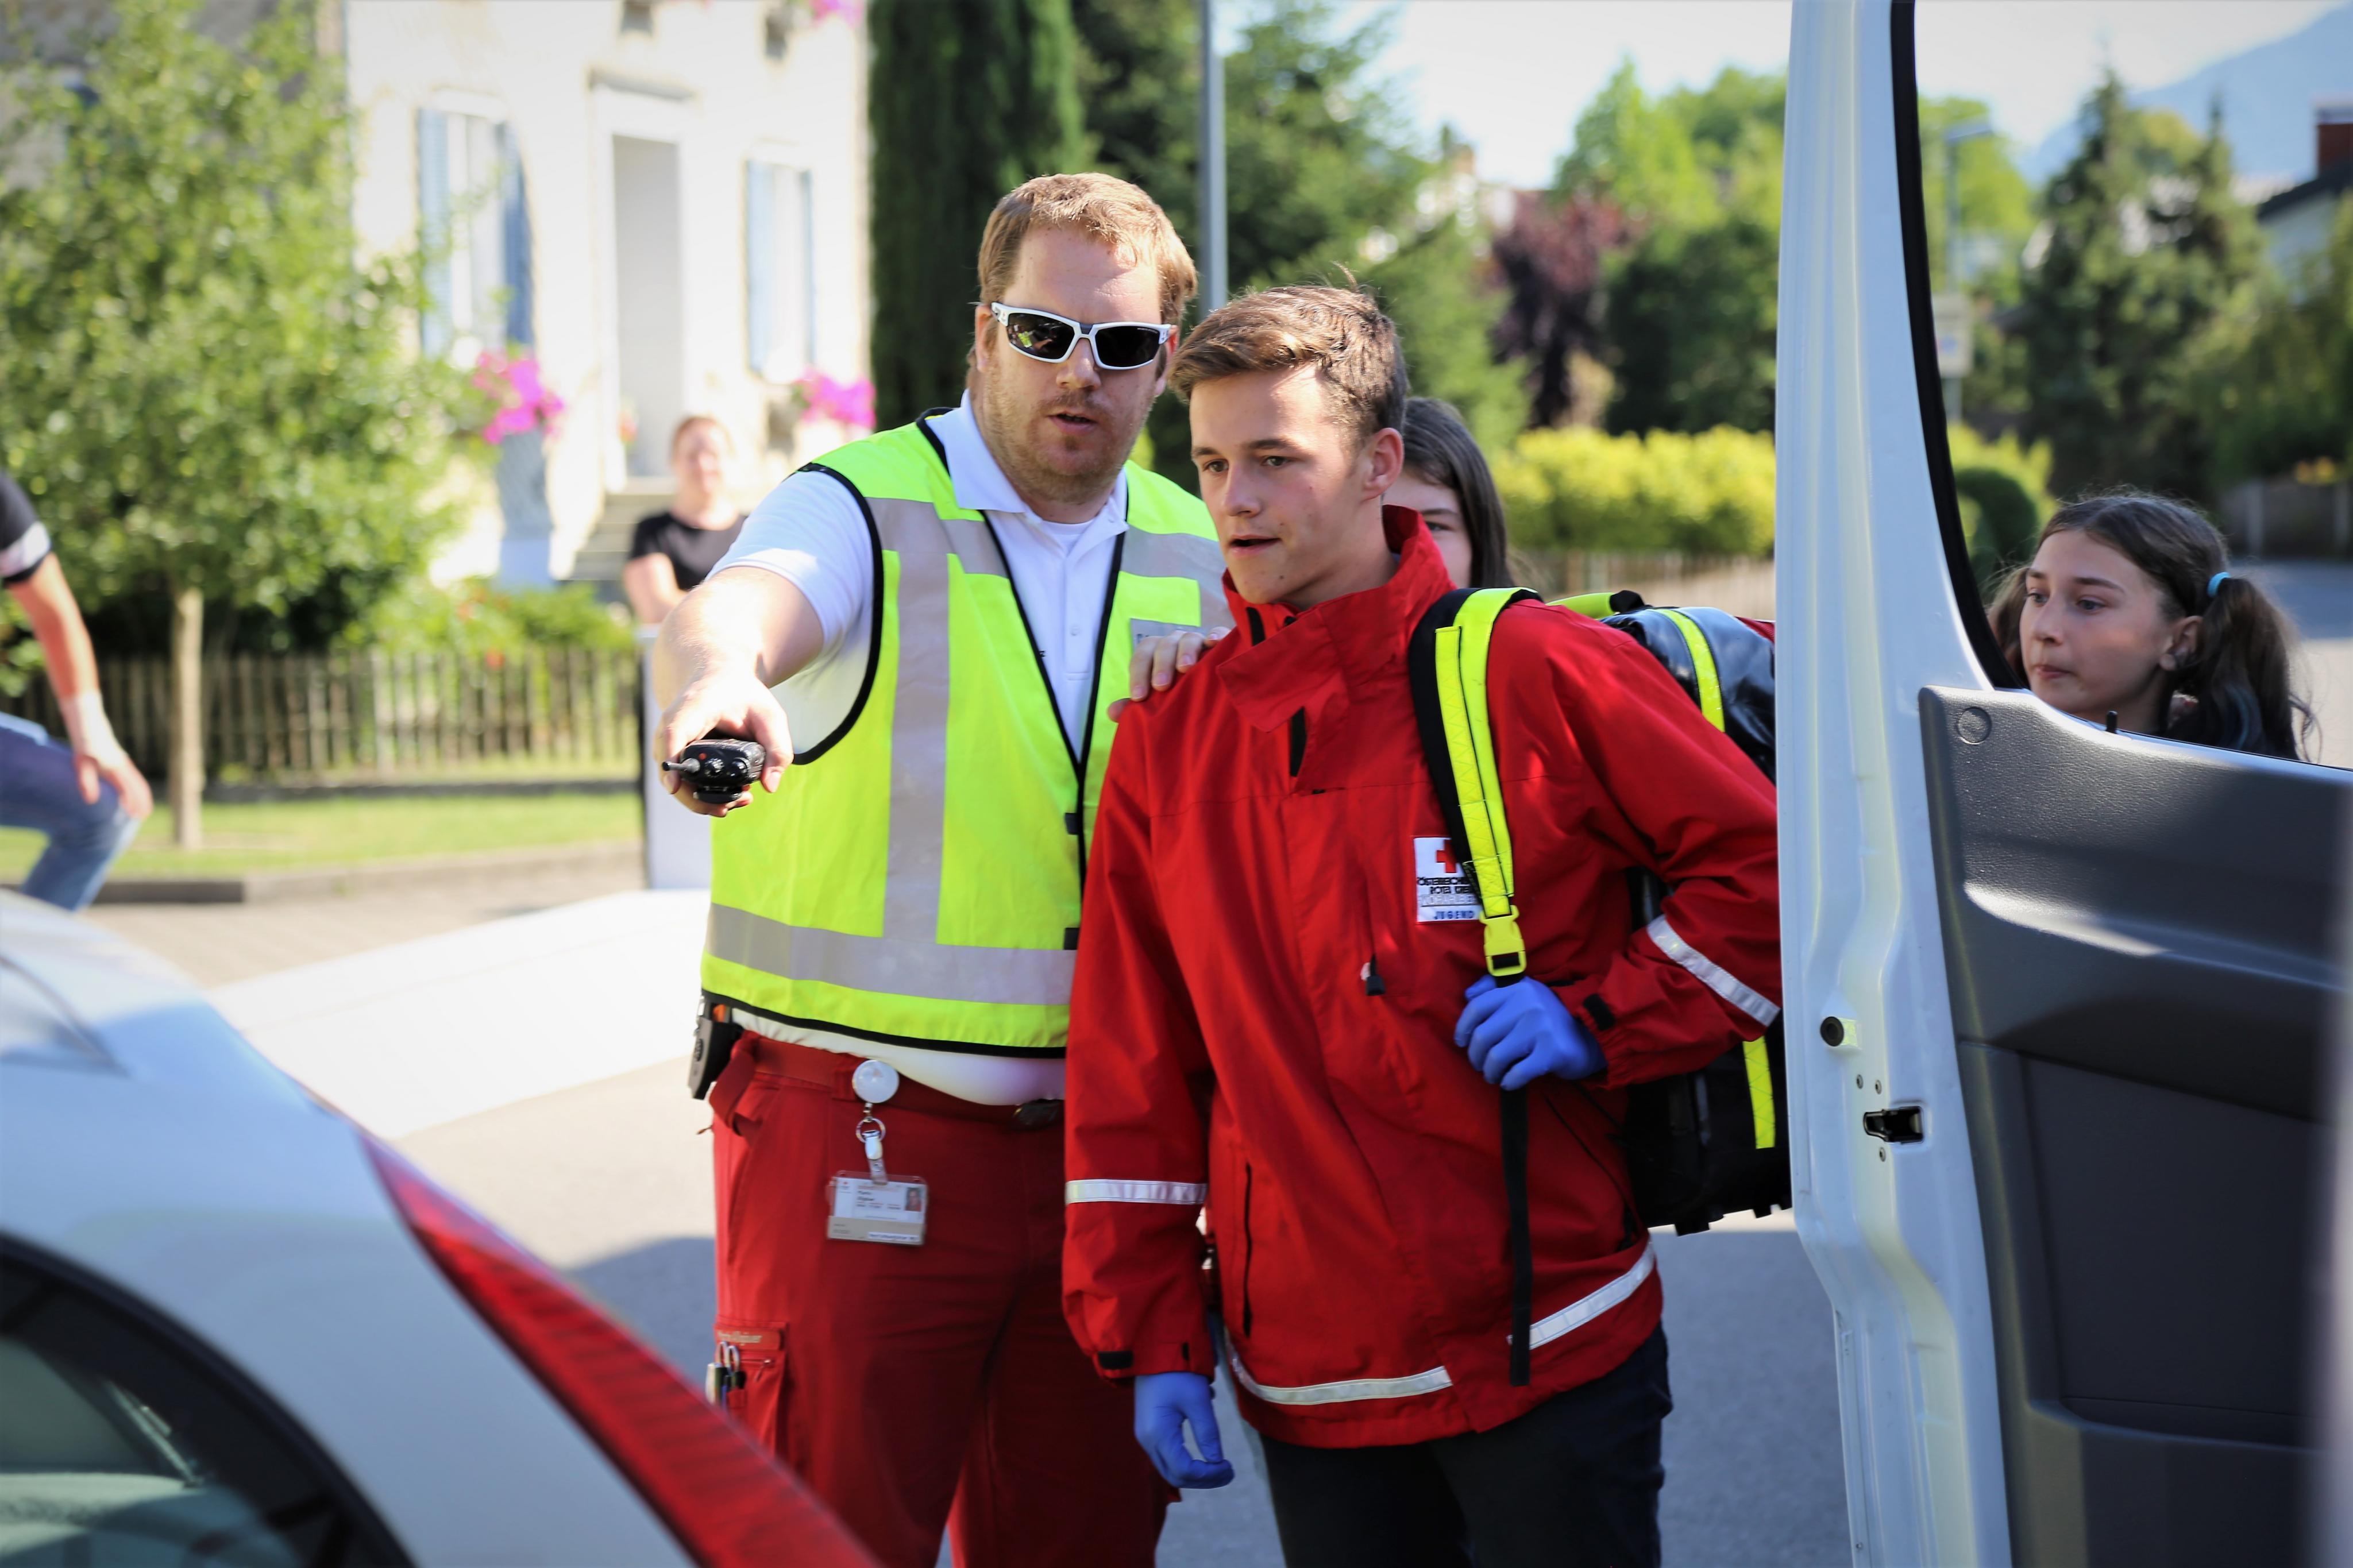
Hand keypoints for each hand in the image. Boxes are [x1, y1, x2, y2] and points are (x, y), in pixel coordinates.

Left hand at [59, 696, 151, 817]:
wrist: (87, 721)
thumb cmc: (83, 744)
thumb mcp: (81, 764)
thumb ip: (86, 783)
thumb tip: (91, 801)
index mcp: (115, 769)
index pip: (128, 790)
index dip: (132, 803)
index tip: (135, 815)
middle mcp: (122, 765)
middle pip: (138, 786)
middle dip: (142, 801)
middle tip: (144, 815)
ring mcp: (122, 761)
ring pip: (137, 780)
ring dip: (141, 794)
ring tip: (142, 805)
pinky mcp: (118, 758)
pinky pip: (133, 775)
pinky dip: (136, 785)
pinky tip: (130, 789)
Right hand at [653, 670, 791, 817]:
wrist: (720, 679)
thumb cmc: (744, 696)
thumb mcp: (770, 717)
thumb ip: (778, 749)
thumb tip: (770, 787)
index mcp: (693, 708)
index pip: (674, 734)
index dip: (671, 760)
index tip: (674, 785)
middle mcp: (673, 725)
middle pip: (668, 766)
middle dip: (695, 795)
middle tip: (731, 805)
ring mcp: (669, 741)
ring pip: (672, 778)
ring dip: (698, 798)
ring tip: (738, 800)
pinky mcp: (673, 753)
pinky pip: (679, 778)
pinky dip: (698, 792)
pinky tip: (728, 796)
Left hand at [1108, 627, 1227, 720]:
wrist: (1212, 687)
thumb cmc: (1178, 694)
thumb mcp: (1158, 700)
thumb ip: (1136, 707)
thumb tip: (1112, 712)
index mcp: (1156, 654)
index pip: (1142, 656)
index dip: (1138, 675)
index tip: (1138, 697)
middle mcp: (1175, 644)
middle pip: (1164, 646)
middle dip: (1160, 665)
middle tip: (1161, 686)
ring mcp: (1198, 641)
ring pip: (1189, 638)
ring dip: (1185, 652)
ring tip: (1185, 669)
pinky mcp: (1222, 642)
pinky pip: (1219, 632)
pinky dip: (1216, 635)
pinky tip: (1214, 645)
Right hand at [1133, 1371, 1234, 1488]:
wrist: (1153, 1350)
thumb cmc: (1177, 1372)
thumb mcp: (1198, 1400)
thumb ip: (1208, 1433)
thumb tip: (1218, 1462)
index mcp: (1158, 1434)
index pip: (1184, 1470)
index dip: (1209, 1475)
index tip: (1230, 1466)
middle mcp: (1147, 1441)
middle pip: (1175, 1476)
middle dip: (1203, 1479)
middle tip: (1228, 1472)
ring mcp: (1145, 1437)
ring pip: (1171, 1468)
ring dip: (1196, 1472)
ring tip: (1221, 1466)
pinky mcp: (1149, 1431)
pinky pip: (1168, 1456)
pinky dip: (1188, 1461)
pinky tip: (1206, 1453)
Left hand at [1453, 975, 1603, 1088]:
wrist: (1590, 1036)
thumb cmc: (1549, 1018)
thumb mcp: (1526, 992)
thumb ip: (1494, 988)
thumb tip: (1466, 995)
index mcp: (1518, 989)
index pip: (1477, 1007)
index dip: (1463, 1028)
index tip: (1461, 1042)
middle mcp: (1528, 1005)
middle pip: (1483, 1036)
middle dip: (1475, 1056)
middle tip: (1479, 1065)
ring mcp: (1540, 1029)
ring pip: (1496, 1056)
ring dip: (1489, 1071)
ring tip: (1493, 1075)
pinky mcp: (1551, 1052)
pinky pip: (1517, 1073)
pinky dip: (1508, 1081)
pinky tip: (1508, 1082)